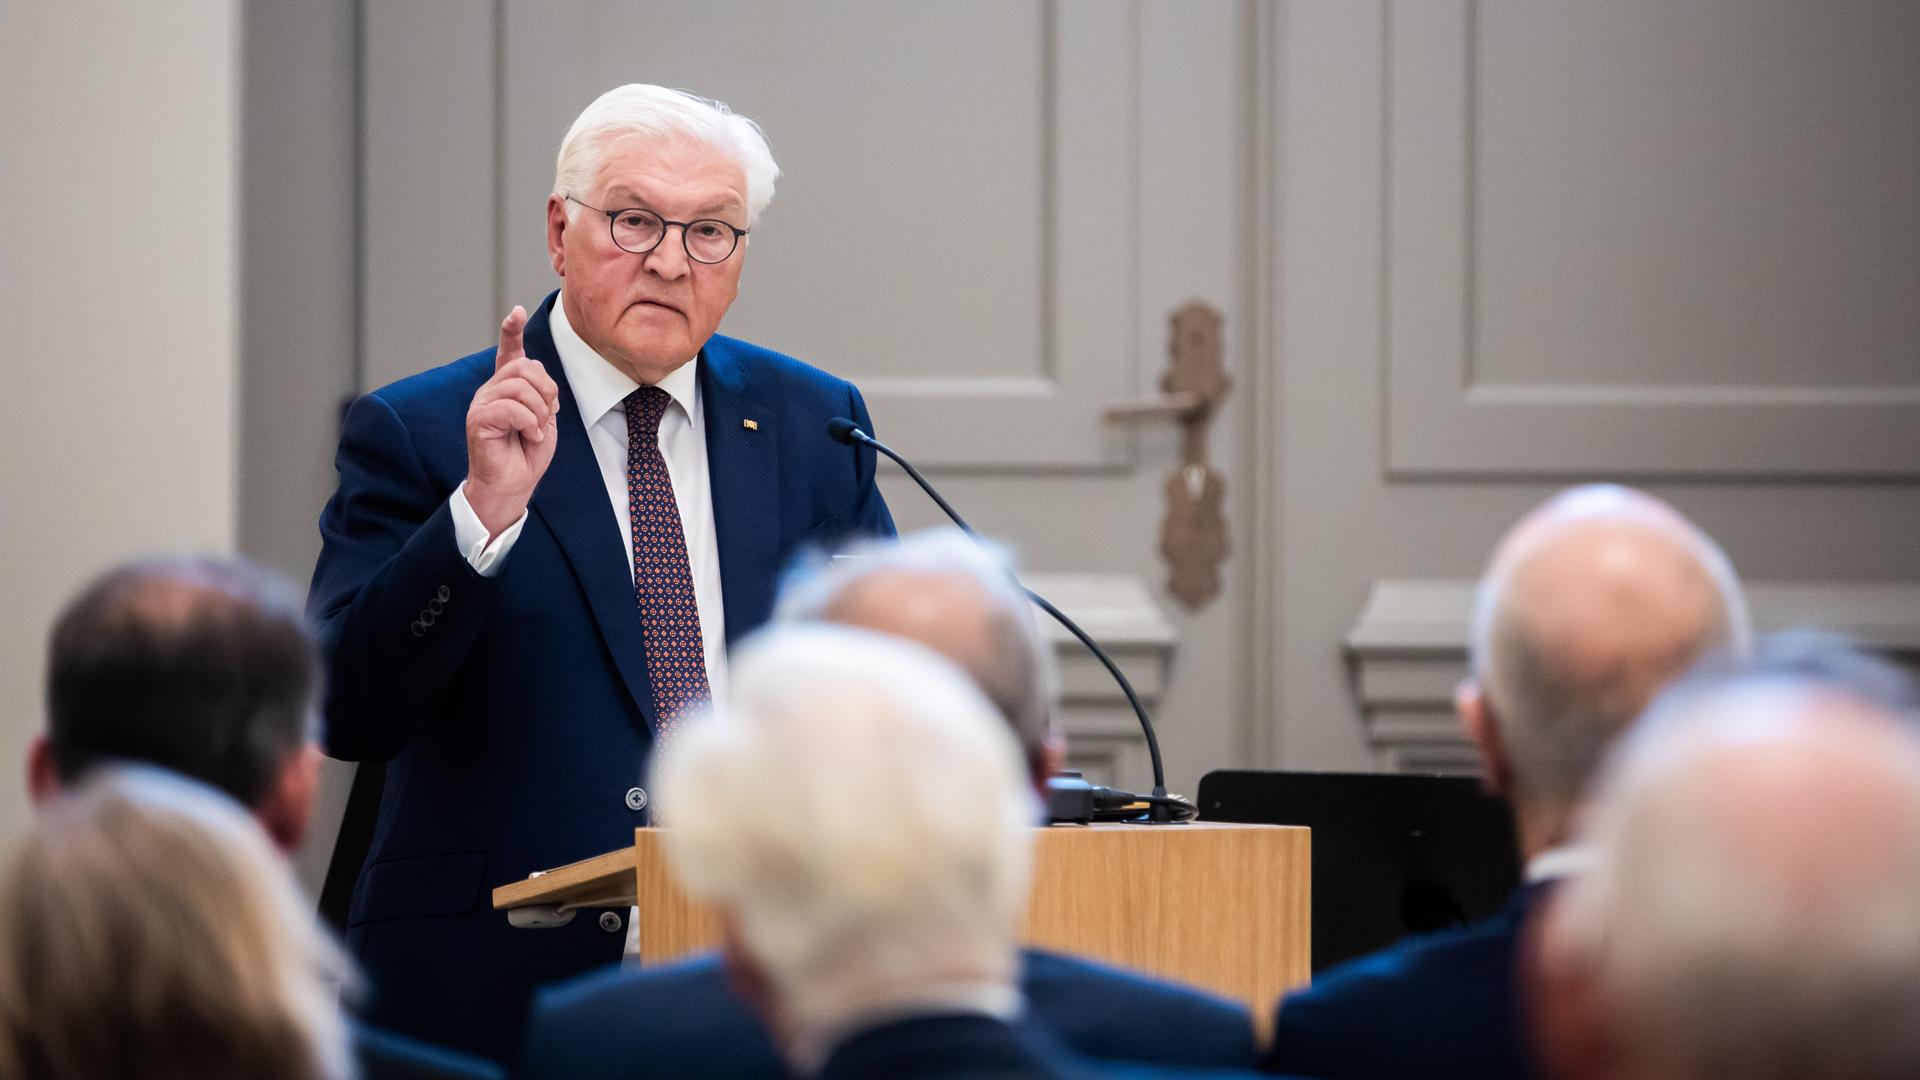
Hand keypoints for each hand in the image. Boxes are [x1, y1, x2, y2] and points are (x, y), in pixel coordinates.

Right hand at [464, 306, 560, 537]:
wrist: (512, 485)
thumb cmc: (526, 454)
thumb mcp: (543, 417)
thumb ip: (541, 392)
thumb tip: (536, 367)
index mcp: (507, 388)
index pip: (509, 353)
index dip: (512, 331)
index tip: (517, 312)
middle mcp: (490, 390)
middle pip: (526, 368)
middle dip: (547, 392)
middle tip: (546, 417)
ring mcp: (482, 404)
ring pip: (519, 387)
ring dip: (538, 412)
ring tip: (535, 431)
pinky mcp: (478, 420)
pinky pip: (510, 408)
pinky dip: (528, 423)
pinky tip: (529, 436)